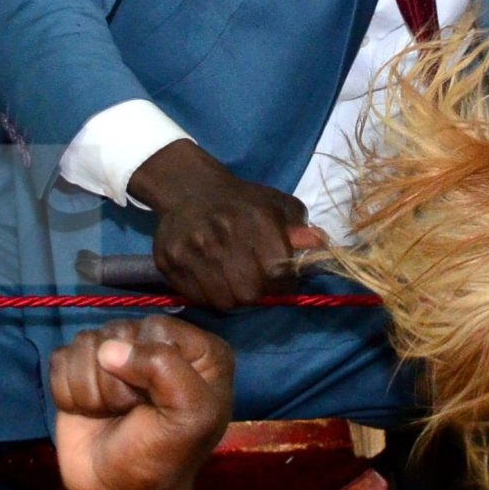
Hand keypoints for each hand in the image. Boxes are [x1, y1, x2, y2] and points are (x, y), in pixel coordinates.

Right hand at [49, 317, 234, 489]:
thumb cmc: (162, 457)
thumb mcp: (189, 416)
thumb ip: (165, 369)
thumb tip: (108, 349)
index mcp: (199, 351)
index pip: (156, 328)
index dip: (148, 365)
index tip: (158, 402)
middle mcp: (158, 343)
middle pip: (117, 334)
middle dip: (118, 382)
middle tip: (133, 412)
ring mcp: (116, 353)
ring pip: (86, 345)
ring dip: (93, 391)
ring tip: (113, 415)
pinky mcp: (79, 367)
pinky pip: (61, 360)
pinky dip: (69, 393)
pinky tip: (90, 413)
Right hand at [128, 139, 327, 311]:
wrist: (188, 188)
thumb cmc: (240, 201)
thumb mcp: (277, 206)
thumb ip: (300, 229)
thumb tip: (319, 245)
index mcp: (254, 219)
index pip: (279, 272)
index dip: (285, 281)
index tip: (281, 278)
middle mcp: (221, 234)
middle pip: (251, 293)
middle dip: (260, 292)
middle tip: (257, 282)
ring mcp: (192, 250)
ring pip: (225, 301)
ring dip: (235, 297)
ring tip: (235, 281)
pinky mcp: (169, 262)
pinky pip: (198, 299)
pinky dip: (210, 296)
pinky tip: (214, 279)